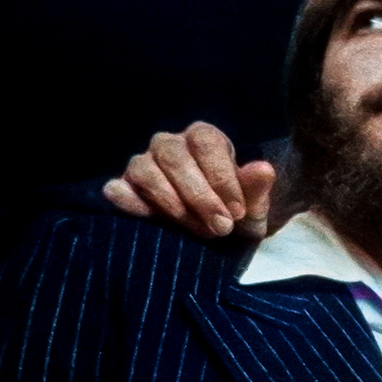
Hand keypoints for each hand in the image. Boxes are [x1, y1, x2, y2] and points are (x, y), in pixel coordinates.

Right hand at [102, 121, 274, 239]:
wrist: (212, 242)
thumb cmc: (234, 218)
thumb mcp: (253, 210)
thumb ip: (256, 189)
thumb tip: (264, 169)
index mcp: (203, 139)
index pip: (205, 141)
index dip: (221, 176)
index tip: (238, 212)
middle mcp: (169, 146)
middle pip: (173, 155)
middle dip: (199, 195)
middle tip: (221, 228)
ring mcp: (142, 165)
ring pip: (145, 170)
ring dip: (172, 203)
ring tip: (198, 231)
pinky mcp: (123, 188)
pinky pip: (117, 189)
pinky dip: (131, 203)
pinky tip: (151, 221)